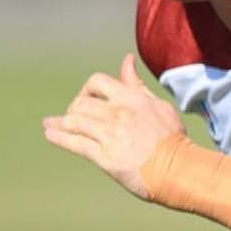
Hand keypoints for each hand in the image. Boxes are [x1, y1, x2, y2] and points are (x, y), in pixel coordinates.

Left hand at [41, 54, 187, 197]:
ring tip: (54, 125)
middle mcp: (118, 114)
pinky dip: (59, 137)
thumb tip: (126, 60)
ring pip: (74, 122)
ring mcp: (110, 136)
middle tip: (73, 117)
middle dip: (73, 109)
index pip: (97, 82)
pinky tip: (50, 134)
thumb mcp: (158, 105)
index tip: (88, 98)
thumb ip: (137, 84)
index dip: (88, 89)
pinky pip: (75, 144)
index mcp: (131, 99)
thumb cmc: (172, 139)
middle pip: (80, 103)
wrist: (180, 170)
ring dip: (62, 123)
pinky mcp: (105, 158)